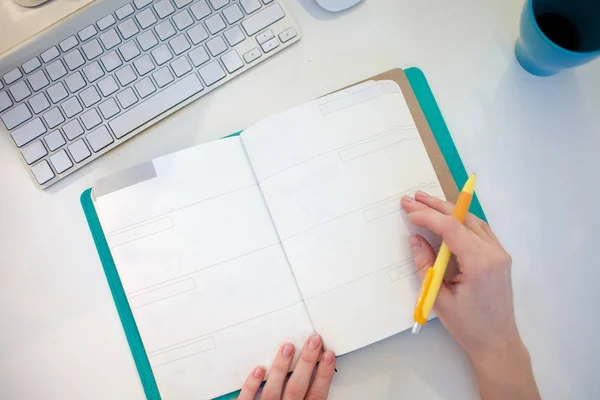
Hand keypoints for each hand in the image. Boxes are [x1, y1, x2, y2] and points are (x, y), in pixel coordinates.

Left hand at [238, 334, 335, 399]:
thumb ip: (308, 399)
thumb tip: (319, 384)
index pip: (316, 395)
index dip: (324, 374)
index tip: (328, 355)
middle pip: (297, 387)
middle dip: (307, 362)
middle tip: (313, 341)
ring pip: (273, 389)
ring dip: (281, 367)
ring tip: (287, 347)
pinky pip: (247, 399)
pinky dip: (252, 384)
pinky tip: (258, 369)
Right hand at [401, 191, 539, 399]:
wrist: (497, 342)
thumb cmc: (467, 326)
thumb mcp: (438, 297)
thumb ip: (426, 265)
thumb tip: (416, 239)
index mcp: (480, 263)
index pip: (451, 228)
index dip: (428, 216)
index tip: (409, 211)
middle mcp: (494, 253)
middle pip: (463, 219)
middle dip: (436, 206)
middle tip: (413, 197)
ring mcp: (500, 253)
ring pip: (473, 221)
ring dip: (449, 210)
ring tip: (426, 202)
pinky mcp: (499, 257)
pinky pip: (480, 230)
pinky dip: (461, 220)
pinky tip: (447, 217)